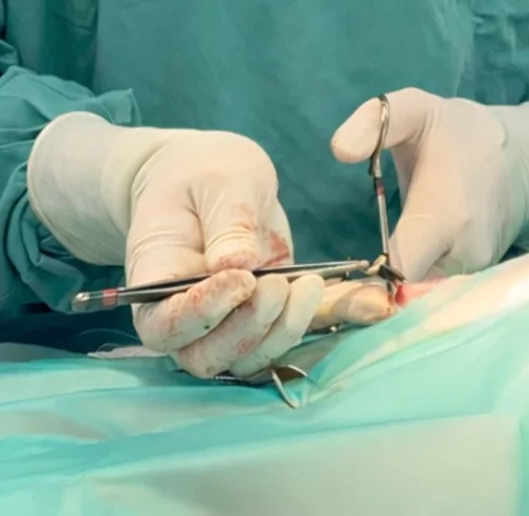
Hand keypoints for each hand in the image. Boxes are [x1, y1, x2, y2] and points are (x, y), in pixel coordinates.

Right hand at [29, 115, 388, 378]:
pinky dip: (334, 323)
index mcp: (156, 280)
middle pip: (207, 355)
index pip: (166, 324)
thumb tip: (238, 264)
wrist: (210, 178)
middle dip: (248, 328)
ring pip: (251, 356)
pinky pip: (298, 329)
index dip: (201, 314)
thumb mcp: (217, 178)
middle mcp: (187, 314)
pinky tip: (372, 308)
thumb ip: (227, 218)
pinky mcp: (270, 312)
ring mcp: (229, 319)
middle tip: (280, 284)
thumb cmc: (202, 172)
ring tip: (313, 285)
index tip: (240, 280)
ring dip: (285, 331)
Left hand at [330, 90, 528, 280]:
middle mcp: (465, 255)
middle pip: (405, 294)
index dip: (367, 279)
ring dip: (396, 288)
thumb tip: (339, 149)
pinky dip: (417, 291)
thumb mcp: (416, 108)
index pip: (400, 273)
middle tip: (349, 271)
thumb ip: (376, 121)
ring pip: (421, 299)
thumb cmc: (460, 134)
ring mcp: (475, 275)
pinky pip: (437, 299)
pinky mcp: (479, 286)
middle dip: (375, 287)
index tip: (344, 273)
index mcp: (446, 215)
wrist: (523, 159)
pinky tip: (404, 270)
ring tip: (379, 264)